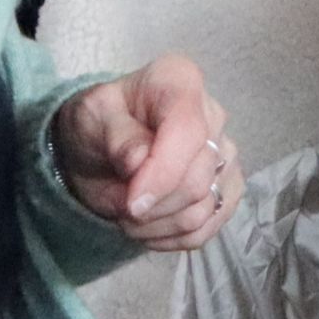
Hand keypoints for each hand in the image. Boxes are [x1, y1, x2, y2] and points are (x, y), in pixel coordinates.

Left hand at [51, 54, 237, 253]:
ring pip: (203, 209)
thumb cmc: (97, 125)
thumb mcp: (90, 119)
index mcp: (179, 80)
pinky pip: (207, 229)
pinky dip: (172, 237)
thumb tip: (139, 161)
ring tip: (129, 214)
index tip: (131, 203)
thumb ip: (116, 136)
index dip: (162, 174)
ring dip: (157, 224)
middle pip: (197, 180)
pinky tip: (149, 225)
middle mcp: (212, 113)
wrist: (99, 151)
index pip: (188, 131)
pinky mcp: (228, 188)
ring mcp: (225, 152)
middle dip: (152, 206)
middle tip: (120, 205)